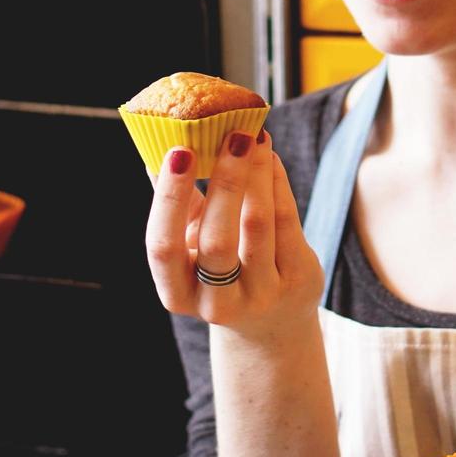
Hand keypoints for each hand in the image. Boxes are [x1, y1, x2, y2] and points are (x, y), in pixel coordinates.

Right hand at [144, 130, 323, 338]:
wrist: (270, 320)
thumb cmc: (219, 268)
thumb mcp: (191, 246)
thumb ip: (178, 205)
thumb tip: (158, 145)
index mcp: (178, 293)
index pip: (163, 248)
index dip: (169, 199)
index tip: (178, 152)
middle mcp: (218, 303)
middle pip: (217, 241)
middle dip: (225, 183)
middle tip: (231, 136)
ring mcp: (261, 296)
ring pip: (258, 226)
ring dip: (257, 174)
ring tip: (254, 136)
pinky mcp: (297, 281)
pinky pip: (286, 222)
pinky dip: (277, 183)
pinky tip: (270, 157)